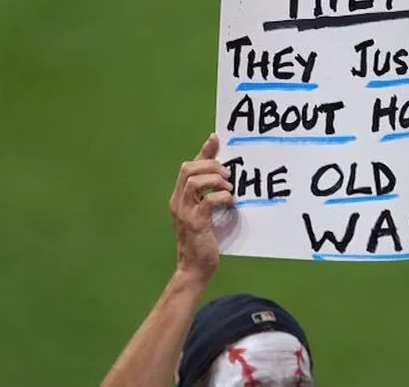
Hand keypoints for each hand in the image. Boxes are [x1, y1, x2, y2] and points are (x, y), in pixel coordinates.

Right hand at [169, 133, 234, 282]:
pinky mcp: (196, 223)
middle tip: (227, 174)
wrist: (195, 269)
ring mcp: (185, 212)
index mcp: (180, 197)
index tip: (216, 139)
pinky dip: (221, 197)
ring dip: (214, 179)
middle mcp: (178, 202)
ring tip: (228, 186)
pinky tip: (229, 202)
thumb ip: (210, 194)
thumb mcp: (205, 213)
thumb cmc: (204, 240)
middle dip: (210, 165)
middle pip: (188, 168)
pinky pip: (207, 201)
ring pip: (194, 181)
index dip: (203, 151)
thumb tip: (226, 176)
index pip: (188, 167)